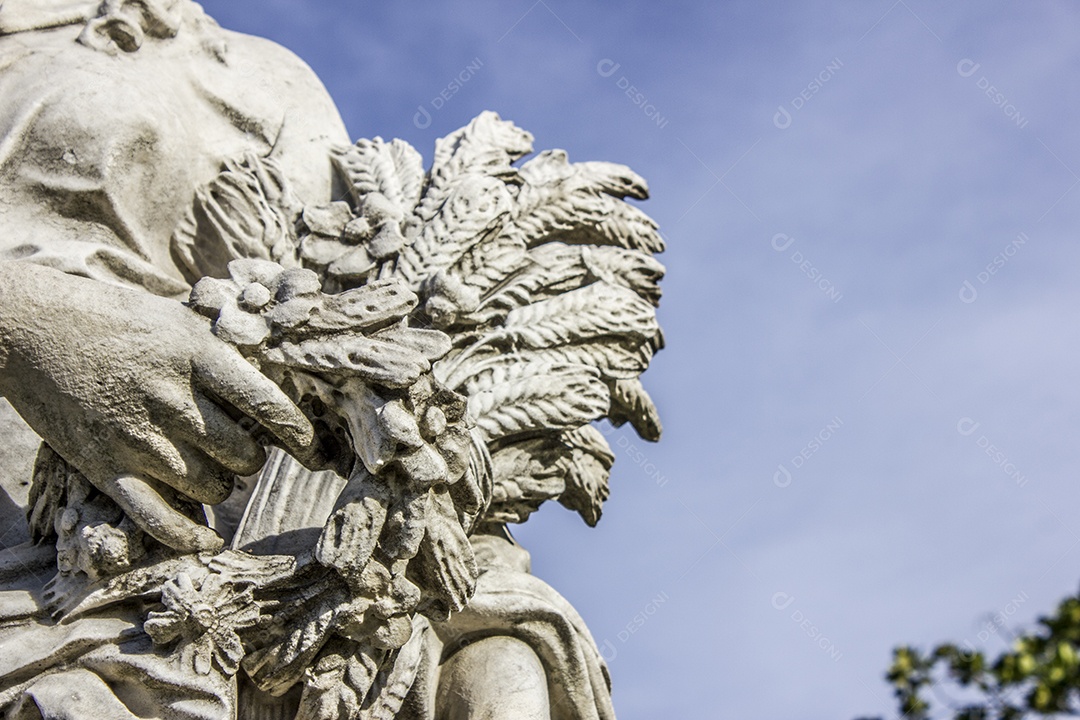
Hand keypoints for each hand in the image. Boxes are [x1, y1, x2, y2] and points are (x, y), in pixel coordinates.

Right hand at [0, 262, 324, 552]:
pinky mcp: (105, 468)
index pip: (268, 405)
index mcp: (198, 356)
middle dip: (251, 459)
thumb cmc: (114, 318)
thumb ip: (223, 349)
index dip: (299, 435)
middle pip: (244, 455)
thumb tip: (279, 374)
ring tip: (209, 469)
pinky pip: (159, 520)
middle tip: (240, 449)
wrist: (30, 327)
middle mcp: (173, 400)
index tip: (314, 450)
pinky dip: (189, 538)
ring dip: (220, 487)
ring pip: (211, 489)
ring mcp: (138, 438)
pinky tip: (207, 541)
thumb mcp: (177, 318)